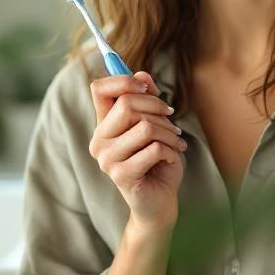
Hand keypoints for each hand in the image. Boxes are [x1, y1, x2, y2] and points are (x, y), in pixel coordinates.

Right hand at [89, 70, 185, 228]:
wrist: (160, 201)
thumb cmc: (157, 161)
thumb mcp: (156, 124)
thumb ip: (147, 99)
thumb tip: (142, 73)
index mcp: (104, 124)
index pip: (99, 89)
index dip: (123, 80)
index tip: (145, 85)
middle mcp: (99, 140)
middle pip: (127, 104)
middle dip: (158, 108)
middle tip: (172, 119)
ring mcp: (107, 159)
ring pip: (145, 127)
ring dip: (169, 133)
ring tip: (175, 142)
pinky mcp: (120, 175)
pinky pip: (153, 149)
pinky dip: (170, 150)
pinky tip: (170, 158)